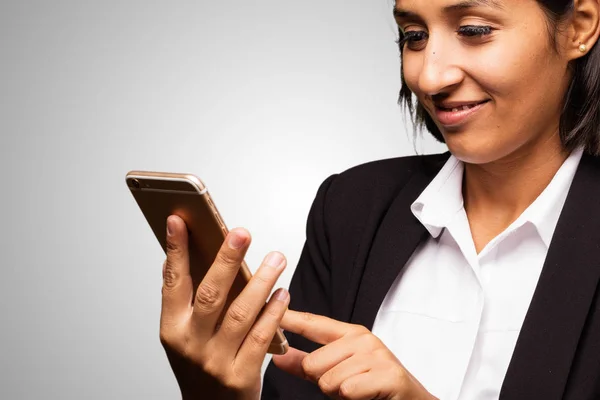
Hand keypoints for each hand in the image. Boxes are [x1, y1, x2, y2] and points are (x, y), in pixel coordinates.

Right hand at [159, 215, 289, 399]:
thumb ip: (188, 300)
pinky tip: (282, 294)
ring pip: (241, 313)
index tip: (178, 220)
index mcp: (172, 328)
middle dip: (226, 260)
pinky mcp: (241, 376)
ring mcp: (216, 361)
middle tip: (240, 233)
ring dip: (261, 282)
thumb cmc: (197, 364)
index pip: (172, 282)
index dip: (176, 250)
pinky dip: (274, 313)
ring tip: (276, 258)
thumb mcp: (183, 334)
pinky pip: (261, 337)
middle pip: (211, 294)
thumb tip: (195, 254)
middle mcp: (191, 344)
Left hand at [273, 311, 436, 399]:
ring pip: (329, 380)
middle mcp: (362, 339)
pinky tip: (366, 395)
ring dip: (339, 393)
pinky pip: (348, 389)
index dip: (291, 318)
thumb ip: (306, 365)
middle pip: (314, 363)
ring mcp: (376, 354)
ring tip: (357, 390)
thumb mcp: (334, 373)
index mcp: (349, 334)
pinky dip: (352, 398)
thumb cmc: (370, 386)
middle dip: (323, 382)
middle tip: (345, 384)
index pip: (313, 323)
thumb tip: (278, 356)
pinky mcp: (388, 374)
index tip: (271, 306)